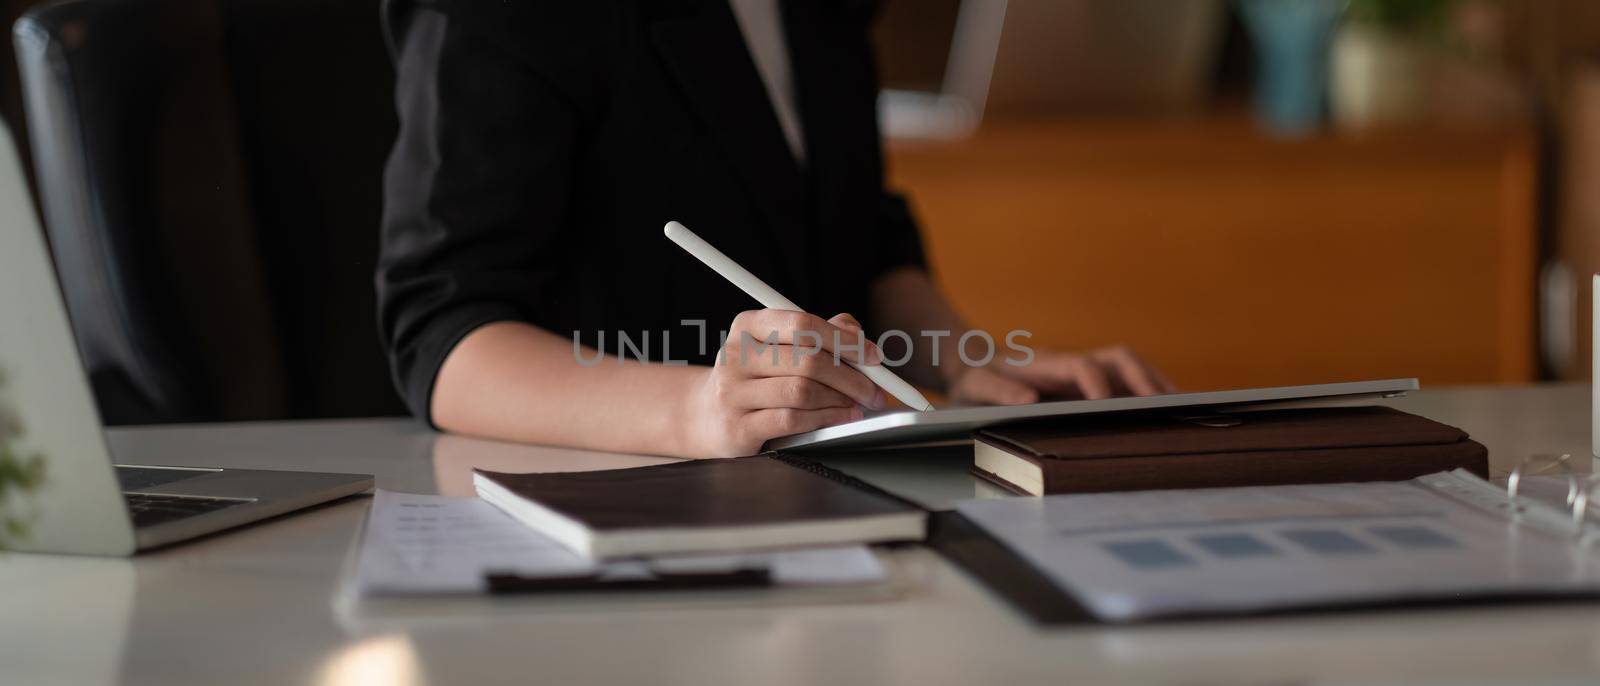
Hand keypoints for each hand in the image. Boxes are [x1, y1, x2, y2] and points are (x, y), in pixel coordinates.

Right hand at [682, 310, 885, 456]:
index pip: (802, 324)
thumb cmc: (756, 376)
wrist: (707, 415)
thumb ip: (820, 334)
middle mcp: (736, 354)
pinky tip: (840, 418)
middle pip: (807, 360)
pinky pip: (792, 420)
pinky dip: (825, 419)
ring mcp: (733, 391)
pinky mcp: (737, 426)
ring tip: (858, 405)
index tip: (873, 357)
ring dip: (840, 400)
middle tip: (875, 390)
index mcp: (748, 325)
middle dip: (851, 377)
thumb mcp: (779, 346)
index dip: (844, 340)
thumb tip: (857, 332)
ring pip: (802, 391)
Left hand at [946, 345, 1174, 405]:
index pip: (1082, 365)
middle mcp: (1072, 363)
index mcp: (1046, 363)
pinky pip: (1126, 386)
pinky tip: (1169, 415)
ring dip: (1157, 384)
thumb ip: (995, 391)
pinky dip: (1150, 396)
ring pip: (1130, 369)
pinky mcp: (1090, 386)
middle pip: (1120, 359)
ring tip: (1185, 409)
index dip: (1097, 383)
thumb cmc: (975, 380)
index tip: (1106, 405)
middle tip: (1167, 405)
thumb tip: (1029, 400)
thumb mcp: (973, 386)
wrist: (974, 368)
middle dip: (1146, 378)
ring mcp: (1084, 373)